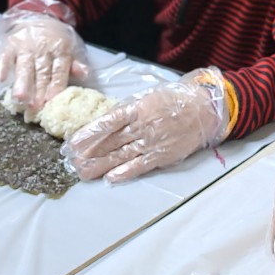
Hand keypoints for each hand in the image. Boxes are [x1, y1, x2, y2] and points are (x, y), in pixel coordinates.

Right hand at [0, 0, 89, 112]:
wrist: (35, 15)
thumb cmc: (54, 39)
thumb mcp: (69, 47)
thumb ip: (74, 62)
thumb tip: (84, 73)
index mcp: (60, 50)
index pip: (59, 70)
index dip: (55, 86)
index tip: (52, 101)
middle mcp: (42, 48)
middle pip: (41, 72)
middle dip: (38, 90)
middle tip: (35, 107)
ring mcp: (24, 46)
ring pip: (23, 66)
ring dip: (21, 83)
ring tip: (19, 98)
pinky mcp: (8, 45)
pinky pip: (4, 57)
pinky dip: (0, 68)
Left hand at [63, 68, 229, 183]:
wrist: (204, 110)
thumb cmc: (174, 100)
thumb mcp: (148, 97)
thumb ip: (128, 110)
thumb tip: (106, 120)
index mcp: (137, 108)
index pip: (108, 122)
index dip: (89, 133)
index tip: (72, 142)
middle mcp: (142, 126)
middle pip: (110, 142)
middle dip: (89, 153)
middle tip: (71, 162)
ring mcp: (152, 142)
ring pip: (121, 155)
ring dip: (101, 165)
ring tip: (83, 172)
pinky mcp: (162, 155)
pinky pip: (140, 165)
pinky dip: (125, 172)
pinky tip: (110, 177)